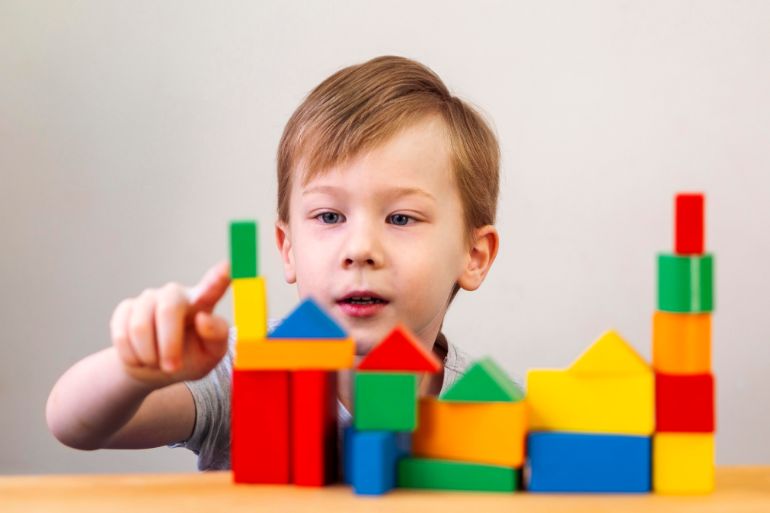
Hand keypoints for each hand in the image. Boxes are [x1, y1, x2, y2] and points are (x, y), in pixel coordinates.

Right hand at [109, 261, 230, 387]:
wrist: (155, 369)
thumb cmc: (190, 358)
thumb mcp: (211, 354)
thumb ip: (217, 336)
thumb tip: (203, 318)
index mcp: (203, 302)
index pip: (213, 286)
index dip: (220, 275)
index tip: (229, 265)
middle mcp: (176, 294)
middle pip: (168, 311)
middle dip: (168, 346)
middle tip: (172, 368)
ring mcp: (149, 298)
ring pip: (140, 327)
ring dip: (149, 356)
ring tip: (157, 362)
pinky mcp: (126, 308)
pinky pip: (122, 334)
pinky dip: (131, 356)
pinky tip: (140, 357)